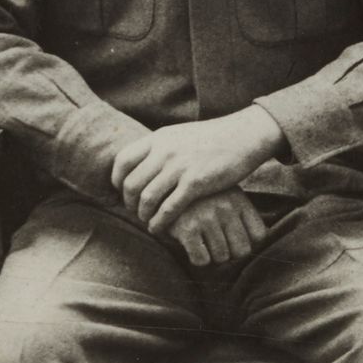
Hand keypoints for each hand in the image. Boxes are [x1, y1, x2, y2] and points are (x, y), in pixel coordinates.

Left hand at [114, 108, 286, 233]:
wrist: (243, 136)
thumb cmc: (212, 138)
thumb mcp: (180, 135)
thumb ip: (160, 147)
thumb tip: (141, 162)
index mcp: (159, 138)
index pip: (122, 160)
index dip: (118, 180)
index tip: (123, 192)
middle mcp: (165, 151)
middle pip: (131, 184)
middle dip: (129, 203)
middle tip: (136, 212)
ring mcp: (180, 167)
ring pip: (147, 198)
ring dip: (143, 215)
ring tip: (148, 221)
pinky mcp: (196, 183)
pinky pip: (168, 208)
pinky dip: (160, 222)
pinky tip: (160, 228)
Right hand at [164, 186, 266, 268]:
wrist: (161, 186)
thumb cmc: (198, 197)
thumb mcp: (223, 195)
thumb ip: (239, 215)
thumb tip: (252, 246)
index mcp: (238, 199)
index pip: (259, 236)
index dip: (246, 242)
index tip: (232, 238)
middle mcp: (225, 207)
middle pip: (242, 251)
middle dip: (229, 252)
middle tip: (215, 243)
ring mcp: (207, 217)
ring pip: (221, 257)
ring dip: (211, 256)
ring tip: (201, 241)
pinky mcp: (187, 228)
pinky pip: (202, 260)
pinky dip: (197, 258)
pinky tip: (190, 245)